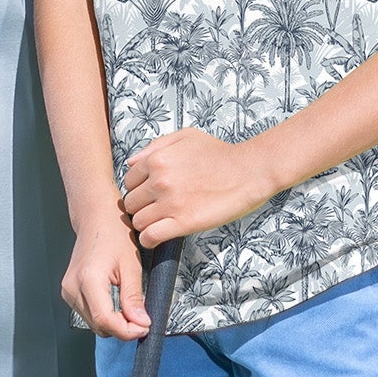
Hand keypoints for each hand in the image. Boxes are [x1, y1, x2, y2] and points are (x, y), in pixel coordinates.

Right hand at [62, 211, 153, 339]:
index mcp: (88, 279)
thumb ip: (134, 297)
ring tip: (129, 306)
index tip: (144, 327)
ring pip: (94, 324)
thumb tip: (140, 323)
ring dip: (114, 323)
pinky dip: (105, 315)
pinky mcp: (69, 291)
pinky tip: (115, 302)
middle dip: (123, 327)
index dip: (128, 331)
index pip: (106, 321)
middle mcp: (73, 287)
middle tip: (141, 316)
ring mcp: (68, 290)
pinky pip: (89, 315)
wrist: (95, 216)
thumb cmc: (112, 232)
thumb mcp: (131, 265)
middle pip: (99, 326)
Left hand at [120, 129, 276, 245]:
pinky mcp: (184, 223)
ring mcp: (170, 203)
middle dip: (140, 207)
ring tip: (157, 223)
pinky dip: (149, 240)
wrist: (248, 171)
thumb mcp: (184, 136)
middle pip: (131, 203)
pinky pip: (151, 236)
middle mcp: (159, 181)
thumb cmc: (219, 153)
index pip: (129, 181)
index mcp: (156, 159)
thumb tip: (131, 163)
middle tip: (154, 209)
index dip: (138, 189)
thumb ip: (154, 146)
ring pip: (138, 221)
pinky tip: (156, 237)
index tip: (148, 194)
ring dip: (145, 224)